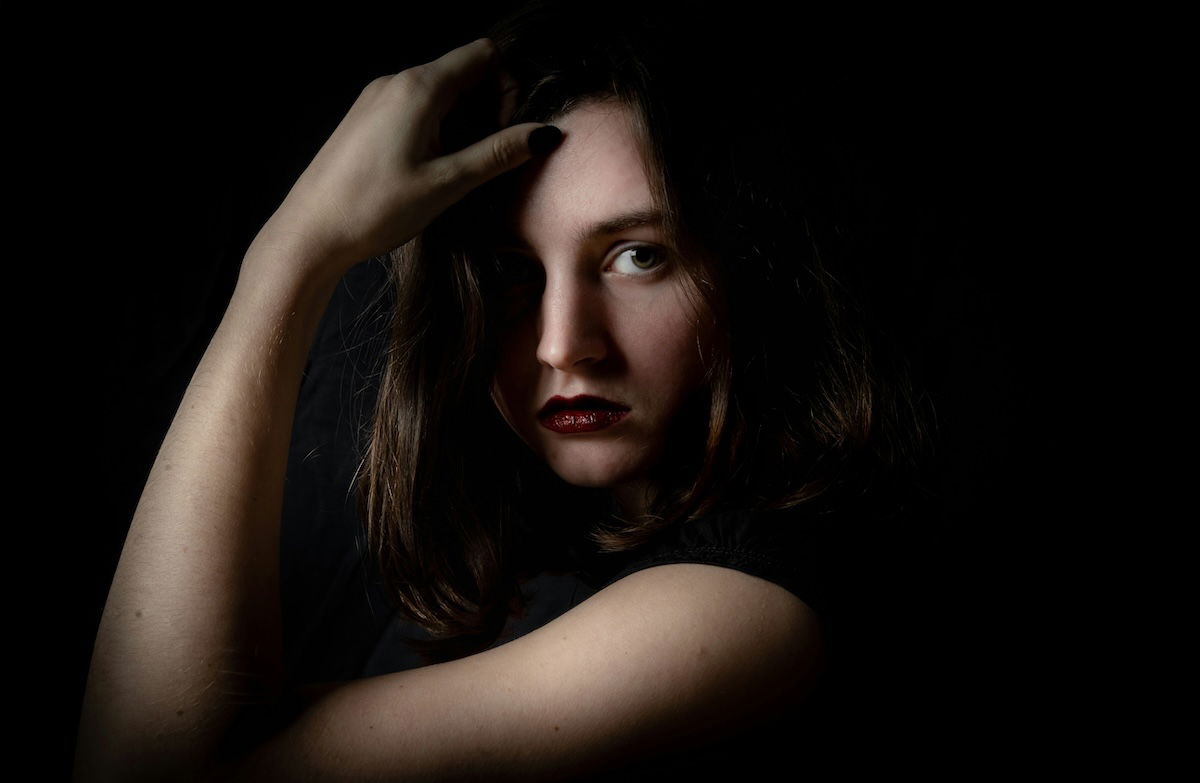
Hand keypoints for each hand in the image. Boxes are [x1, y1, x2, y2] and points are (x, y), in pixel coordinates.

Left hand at [251, 38, 558, 280]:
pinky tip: (428, 169)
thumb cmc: (376, 209)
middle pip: (462, 71)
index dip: (508, 88)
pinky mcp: (365, 118)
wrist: (310, 232)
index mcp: (418, 88)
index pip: (484, 54)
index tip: (503, 133)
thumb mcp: (447, 183)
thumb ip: (498, 153)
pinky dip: (436, 128)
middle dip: (487, 107)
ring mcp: (376, 98)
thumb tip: (545, 133)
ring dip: (462, 122)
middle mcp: (395, 81)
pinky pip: (415, 106)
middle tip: (483, 157)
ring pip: (439, 91)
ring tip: (454, 169)